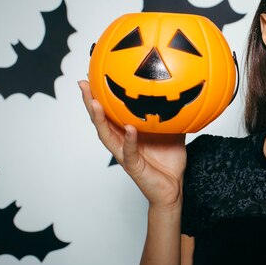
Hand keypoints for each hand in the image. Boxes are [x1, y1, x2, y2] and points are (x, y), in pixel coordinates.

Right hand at [78, 80, 186, 210]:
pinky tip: (129, 128)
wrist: (174, 188)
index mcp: (128, 133)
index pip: (110, 112)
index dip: (100, 96)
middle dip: (90, 102)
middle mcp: (122, 142)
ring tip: (94, 102)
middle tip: (83, 84)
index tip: (92, 76)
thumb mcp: (174, 132)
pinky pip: (129, 152)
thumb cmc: (170, 161)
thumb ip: (173, 115)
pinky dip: (129, 140)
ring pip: (107, 136)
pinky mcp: (133, 167)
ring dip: (100, 119)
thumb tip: (182, 94)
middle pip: (100, 121)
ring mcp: (125, 155)